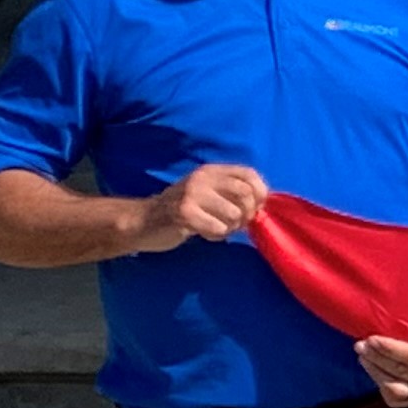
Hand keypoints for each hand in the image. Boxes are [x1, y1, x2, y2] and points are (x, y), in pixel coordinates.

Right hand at [136, 163, 267, 249]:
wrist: (143, 221)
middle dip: (247, 214)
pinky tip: (202, 233)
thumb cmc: (183, 211)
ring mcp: (192, 193)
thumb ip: (233, 195)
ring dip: (229, 228)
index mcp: (212, 171)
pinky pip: (217, 228)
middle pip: (246, 194)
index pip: (249, 174)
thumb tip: (264, 205)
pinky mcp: (184, 213)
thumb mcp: (208, 194)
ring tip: (214, 227)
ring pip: (234, 214)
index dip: (260, 193)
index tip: (256, 208)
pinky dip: (215, 236)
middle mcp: (203, 178)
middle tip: (235, 224)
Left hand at [353, 337, 407, 406]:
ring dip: (374, 370)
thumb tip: (398, 303)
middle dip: (377, 357)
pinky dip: (381, 386)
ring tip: (363, 355)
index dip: (390, 349)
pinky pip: (395, 399)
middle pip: (401, 370)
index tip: (372, 338)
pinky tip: (374, 370)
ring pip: (395, 387)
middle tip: (361, 345)